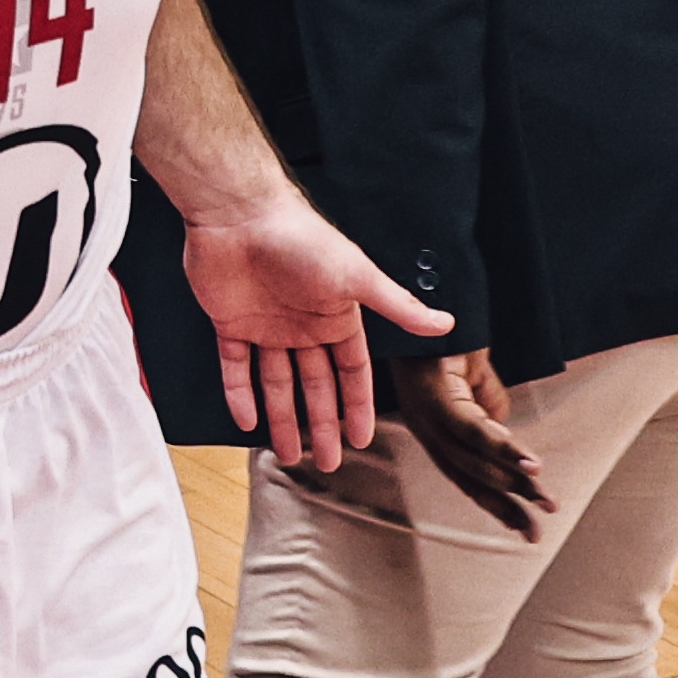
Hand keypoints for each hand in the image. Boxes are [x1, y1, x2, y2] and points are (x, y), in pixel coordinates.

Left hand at [170, 182, 450, 472]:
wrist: (240, 214)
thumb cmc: (303, 240)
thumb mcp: (358, 277)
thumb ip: (398, 307)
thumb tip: (448, 324)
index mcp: (337, 316)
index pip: (352, 372)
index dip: (356, 406)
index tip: (361, 441)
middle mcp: (304, 326)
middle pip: (316, 386)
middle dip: (321, 425)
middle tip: (325, 463)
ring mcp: (266, 326)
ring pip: (276, 383)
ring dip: (282, 419)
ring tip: (289, 456)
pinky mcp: (229, 322)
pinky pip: (235, 367)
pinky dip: (240, 394)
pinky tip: (246, 423)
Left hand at [379, 347, 550, 537]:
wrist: (432, 288)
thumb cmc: (449, 330)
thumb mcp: (477, 374)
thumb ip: (489, 406)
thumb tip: (505, 433)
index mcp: (433, 425)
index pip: (466, 475)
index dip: (495, 502)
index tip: (522, 527)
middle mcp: (425, 424)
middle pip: (469, 475)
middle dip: (506, 505)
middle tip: (537, 532)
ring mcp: (426, 411)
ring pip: (472, 459)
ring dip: (512, 481)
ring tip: (543, 499)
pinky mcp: (434, 393)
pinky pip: (471, 430)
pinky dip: (501, 450)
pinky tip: (529, 465)